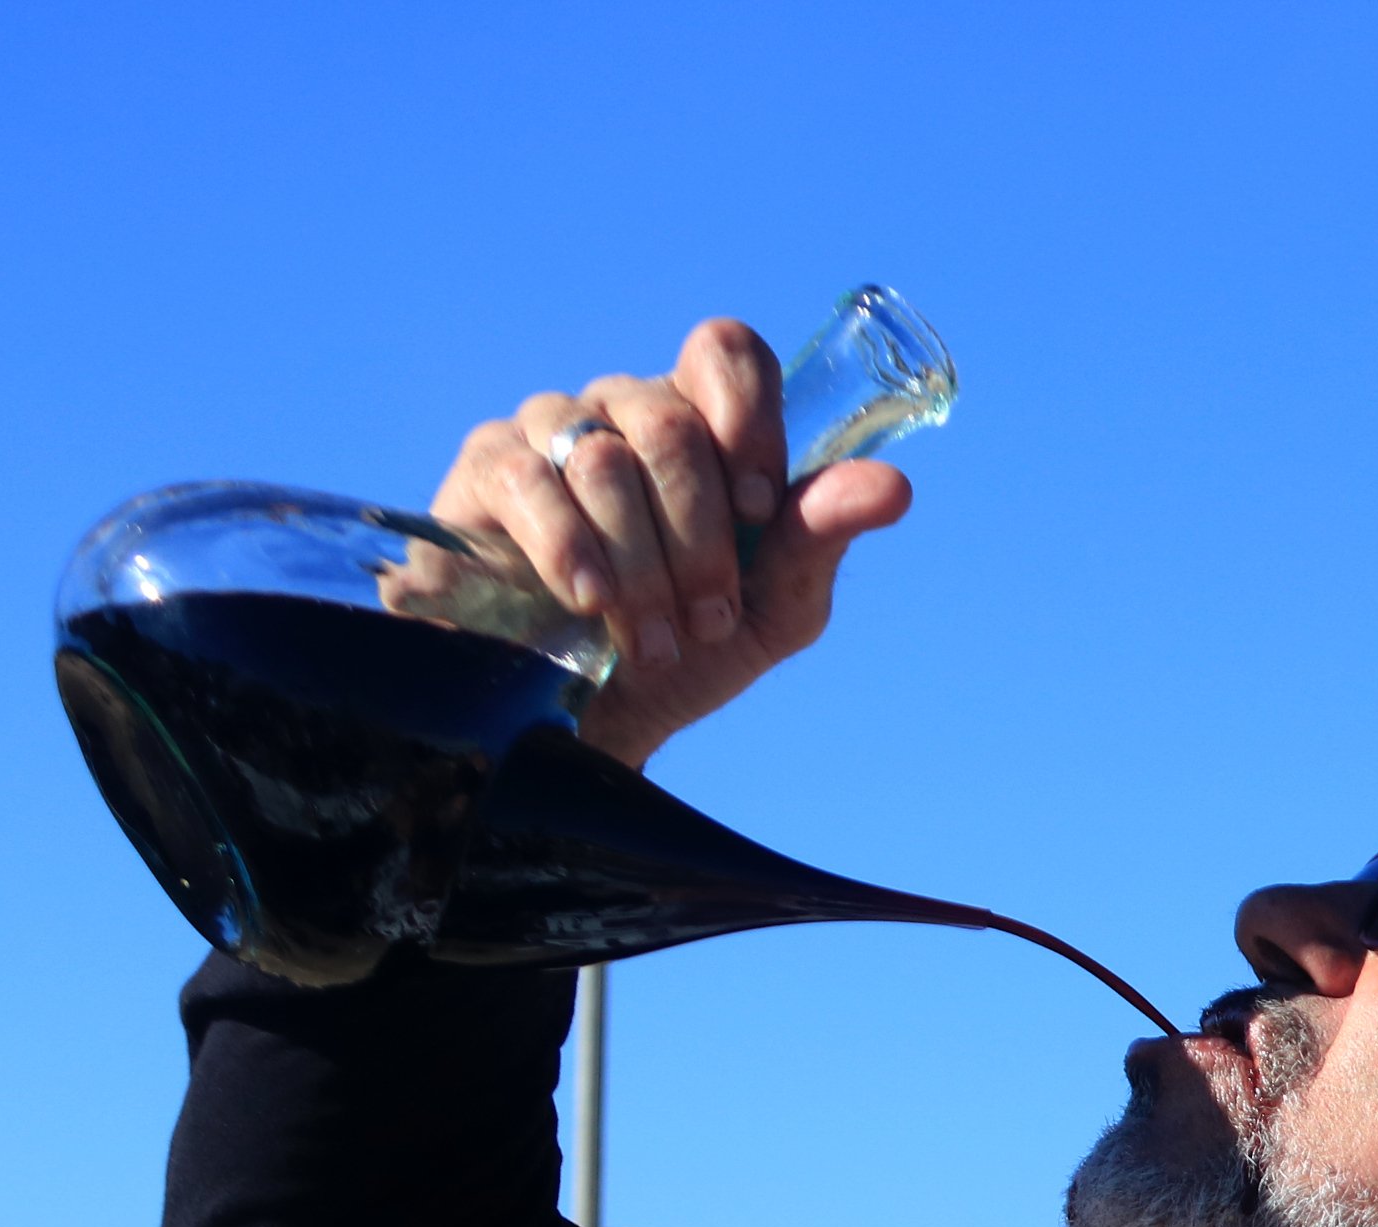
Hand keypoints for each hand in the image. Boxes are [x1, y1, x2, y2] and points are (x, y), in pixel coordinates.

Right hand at [426, 317, 913, 766]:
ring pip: (604, 460)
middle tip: (707, 618)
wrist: (589, 723)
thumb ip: (819, 539)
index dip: (748, 419)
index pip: (726, 352)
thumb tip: (894, 487)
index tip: (757, 509)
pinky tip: (592, 604)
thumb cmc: (687, 654)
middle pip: (670, 424)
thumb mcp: (772, 609)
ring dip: (642, 566)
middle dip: (700, 537)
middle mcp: (621, 410)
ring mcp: (547, 432)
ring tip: (654, 639)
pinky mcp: (484, 471)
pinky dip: (573, 552)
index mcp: (700, 424)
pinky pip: (531, 483)